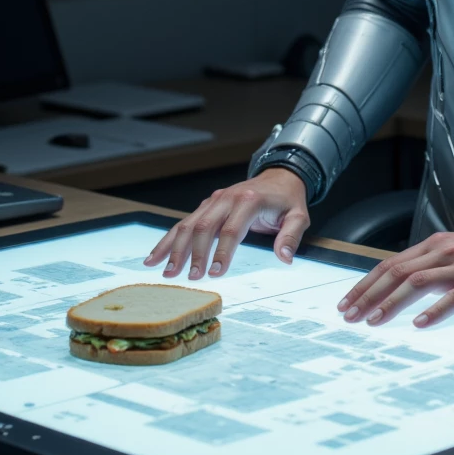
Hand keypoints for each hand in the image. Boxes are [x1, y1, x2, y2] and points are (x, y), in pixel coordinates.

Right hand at [143, 169, 309, 279]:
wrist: (279, 176)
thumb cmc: (287, 200)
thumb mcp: (298, 216)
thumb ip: (291, 236)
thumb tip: (284, 258)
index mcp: (249, 201)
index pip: (231, 229)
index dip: (222, 252)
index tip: (216, 274)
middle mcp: (227, 198)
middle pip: (204, 227)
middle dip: (194, 254)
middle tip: (189, 278)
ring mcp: (214, 201)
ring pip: (188, 224)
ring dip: (175, 249)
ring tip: (166, 272)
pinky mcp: (206, 206)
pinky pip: (184, 223)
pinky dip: (168, 240)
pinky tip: (155, 257)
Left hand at [337, 229, 453, 328]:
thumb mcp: (453, 253)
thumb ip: (427, 265)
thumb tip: (395, 283)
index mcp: (433, 246)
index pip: (390, 264)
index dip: (366, 284)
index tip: (347, 302)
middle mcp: (443, 253)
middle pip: (397, 272)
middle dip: (369, 295)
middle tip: (349, 316)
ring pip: (418, 283)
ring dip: (392, 303)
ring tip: (374, 321)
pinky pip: (453, 298)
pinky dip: (434, 311)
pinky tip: (420, 324)